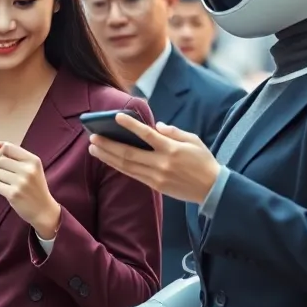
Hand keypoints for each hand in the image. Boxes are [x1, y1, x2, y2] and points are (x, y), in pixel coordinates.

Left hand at [0, 140, 61, 238]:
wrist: (44, 210)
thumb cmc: (35, 186)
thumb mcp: (31, 167)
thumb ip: (13, 153)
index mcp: (33, 160)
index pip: (8, 147)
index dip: (2, 153)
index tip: (6, 161)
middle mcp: (28, 170)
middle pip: (0, 160)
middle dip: (1, 168)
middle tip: (9, 176)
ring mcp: (21, 182)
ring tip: (10, 184)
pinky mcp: (13, 194)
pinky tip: (9, 191)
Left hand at [87, 116, 220, 203]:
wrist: (213, 189)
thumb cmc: (203, 160)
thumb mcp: (193, 140)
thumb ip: (173, 132)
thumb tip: (155, 126)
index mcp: (172, 149)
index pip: (147, 135)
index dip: (131, 125)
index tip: (116, 117)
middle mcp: (161, 163)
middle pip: (129, 153)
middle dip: (108, 145)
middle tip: (93, 136)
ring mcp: (157, 176)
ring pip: (127, 166)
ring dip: (108, 157)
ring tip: (93, 148)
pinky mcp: (155, 186)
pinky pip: (132, 175)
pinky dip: (118, 166)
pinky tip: (108, 160)